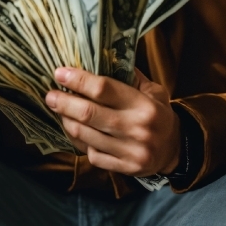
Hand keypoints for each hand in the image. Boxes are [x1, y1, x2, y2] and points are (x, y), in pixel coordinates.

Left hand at [45, 67, 180, 176]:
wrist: (175, 149)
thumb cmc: (159, 113)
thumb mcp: (153, 90)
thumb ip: (129, 76)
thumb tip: (100, 57)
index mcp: (144, 105)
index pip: (104, 89)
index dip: (79, 80)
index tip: (60, 73)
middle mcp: (136, 128)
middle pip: (89, 114)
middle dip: (64, 102)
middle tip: (50, 95)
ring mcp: (130, 151)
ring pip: (86, 135)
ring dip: (67, 121)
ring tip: (59, 110)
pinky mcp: (124, 168)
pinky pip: (92, 154)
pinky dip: (79, 141)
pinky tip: (74, 130)